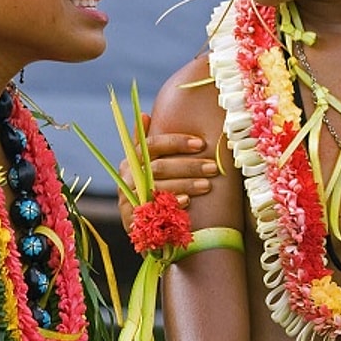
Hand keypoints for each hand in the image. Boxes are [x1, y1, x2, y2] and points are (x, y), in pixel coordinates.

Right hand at [117, 114, 217, 229]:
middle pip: (159, 166)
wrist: (142, 224)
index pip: (152, 144)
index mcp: (132, 159)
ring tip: (208, 184)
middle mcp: (127, 177)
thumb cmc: (152, 187)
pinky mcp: (132, 218)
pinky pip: (154, 208)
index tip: (201, 144)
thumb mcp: (148, 164)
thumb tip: (144, 115)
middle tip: (212, 167)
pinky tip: (188, 201)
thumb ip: (148, 143)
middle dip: (189, 166)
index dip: (177, 142)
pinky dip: (172, 203)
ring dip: (185, 184)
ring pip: (159, 186)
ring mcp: (128, 198)